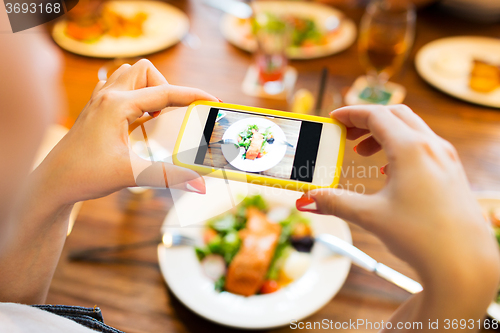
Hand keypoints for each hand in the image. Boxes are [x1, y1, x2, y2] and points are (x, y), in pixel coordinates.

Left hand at [35, 59, 216, 205]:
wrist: (53, 183)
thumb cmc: (85, 175)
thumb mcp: (131, 175)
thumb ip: (169, 177)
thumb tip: (200, 184)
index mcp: (116, 105)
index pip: (164, 92)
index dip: (193, 96)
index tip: (212, 100)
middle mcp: (107, 96)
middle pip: (145, 71)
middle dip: (164, 88)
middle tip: (170, 115)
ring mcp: (98, 100)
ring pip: (130, 74)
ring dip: (148, 88)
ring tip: (155, 116)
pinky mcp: (95, 108)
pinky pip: (119, 87)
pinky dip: (135, 96)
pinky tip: (137, 120)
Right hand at [296, 105, 498, 321]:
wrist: (464, 264)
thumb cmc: (422, 237)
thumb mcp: (371, 216)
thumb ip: (335, 202)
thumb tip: (308, 199)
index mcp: (411, 149)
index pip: (376, 115)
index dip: (350, 114)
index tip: (333, 119)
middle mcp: (431, 147)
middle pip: (395, 115)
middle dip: (366, 120)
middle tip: (345, 134)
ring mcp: (445, 158)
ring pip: (411, 129)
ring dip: (384, 133)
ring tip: (363, 152)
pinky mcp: (451, 172)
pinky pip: (423, 146)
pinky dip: (400, 147)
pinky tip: (389, 170)